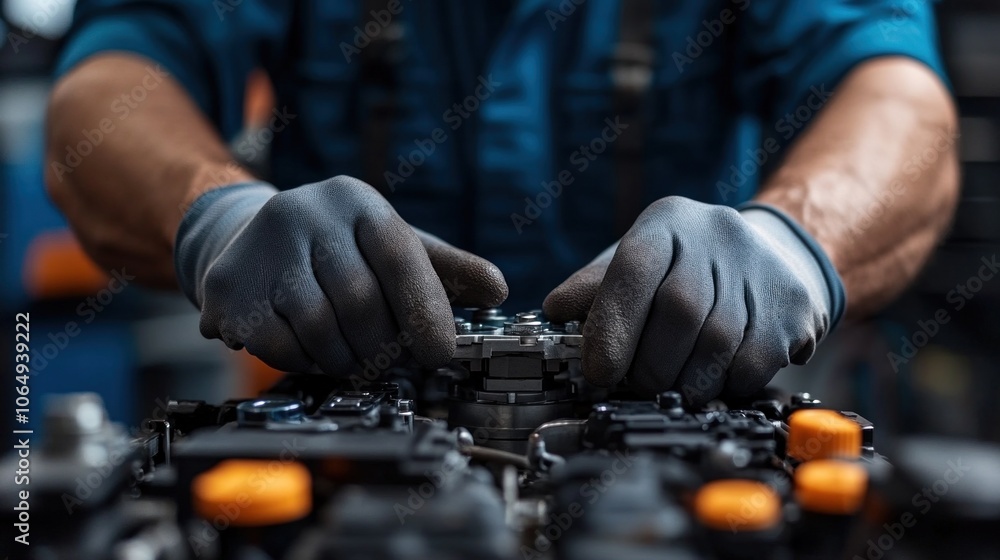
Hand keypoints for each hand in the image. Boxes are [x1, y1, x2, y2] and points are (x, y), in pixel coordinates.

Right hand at [174, 176, 507, 373]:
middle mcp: (307, 212)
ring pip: (319, 328)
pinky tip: (308, 348)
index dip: (426, 311)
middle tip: (388, 362)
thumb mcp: (394, 246)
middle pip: (360, 302)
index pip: (402, 257)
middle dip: (381, 347)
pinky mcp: (231, 285)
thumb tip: (497, 290)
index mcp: (358, 202)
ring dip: (343, 358)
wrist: (249, 238)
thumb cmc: (338, 250)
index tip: (441, 353)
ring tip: (350, 354)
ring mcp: (264, 245)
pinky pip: (279, 345)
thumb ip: (446, 269)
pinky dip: (302, 361)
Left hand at [544, 197, 844, 404]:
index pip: (634, 268)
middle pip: (681, 310)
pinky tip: (713, 380)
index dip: (612, 325)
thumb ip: (595, 287)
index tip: (599, 372)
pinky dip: (726, 384)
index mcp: (667, 223)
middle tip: (638, 385)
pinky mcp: (793, 305)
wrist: (771, 254)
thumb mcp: (636, 262)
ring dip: (687, 382)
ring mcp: (760, 268)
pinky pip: (754, 362)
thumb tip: (555, 310)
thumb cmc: (685, 267)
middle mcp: (716, 236)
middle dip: (652, 364)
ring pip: (719, 342)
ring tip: (673, 389)